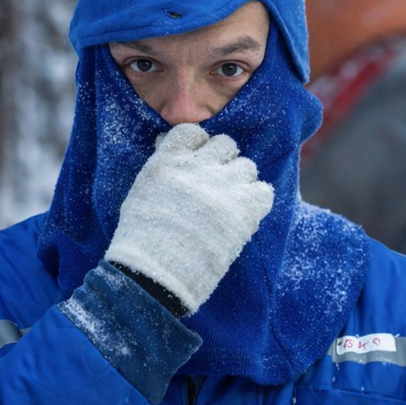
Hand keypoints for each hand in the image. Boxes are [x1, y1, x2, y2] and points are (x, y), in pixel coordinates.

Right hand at [106, 123, 273, 313]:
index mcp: (169, 160)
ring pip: (247, 166)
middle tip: (215, 185)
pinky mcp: (245, 207)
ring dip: (239, 181)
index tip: (196, 163)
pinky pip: (263, 191)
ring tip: (229, 204)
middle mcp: (199, 166)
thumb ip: (163, 169)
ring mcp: (224, 185)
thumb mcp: (141, 192)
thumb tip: (172, 151)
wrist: (157, 272)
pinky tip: (244, 216)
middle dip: (221, 162)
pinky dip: (256, 201)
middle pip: (225, 144)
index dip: (197, 147)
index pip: (192, 132)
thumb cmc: (142, 239)